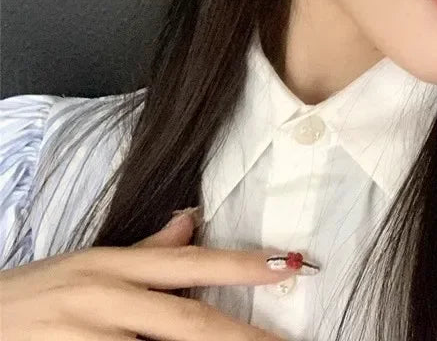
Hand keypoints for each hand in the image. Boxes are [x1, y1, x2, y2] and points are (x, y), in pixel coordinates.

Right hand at [0, 208, 296, 339]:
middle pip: (184, 318)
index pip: (190, 262)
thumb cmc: (37, 294)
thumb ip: (147, 249)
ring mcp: (83, 339)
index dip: (241, 264)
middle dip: (239, 335)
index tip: (288, 267)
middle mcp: (104, 298)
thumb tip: (193, 219)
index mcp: (114, 265)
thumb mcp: (92, 263)